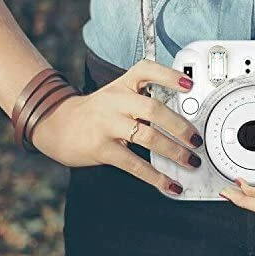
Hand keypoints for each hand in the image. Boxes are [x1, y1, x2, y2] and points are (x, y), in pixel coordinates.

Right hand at [31, 59, 203, 195]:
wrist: (58, 124)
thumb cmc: (99, 111)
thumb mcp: (118, 95)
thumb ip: (144, 100)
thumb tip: (183, 121)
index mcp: (123, 84)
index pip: (147, 70)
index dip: (169, 76)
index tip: (189, 86)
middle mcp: (116, 101)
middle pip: (153, 109)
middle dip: (180, 126)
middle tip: (196, 139)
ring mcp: (107, 125)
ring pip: (147, 136)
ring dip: (174, 151)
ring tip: (190, 160)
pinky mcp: (102, 149)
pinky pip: (134, 164)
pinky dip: (155, 177)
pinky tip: (170, 184)